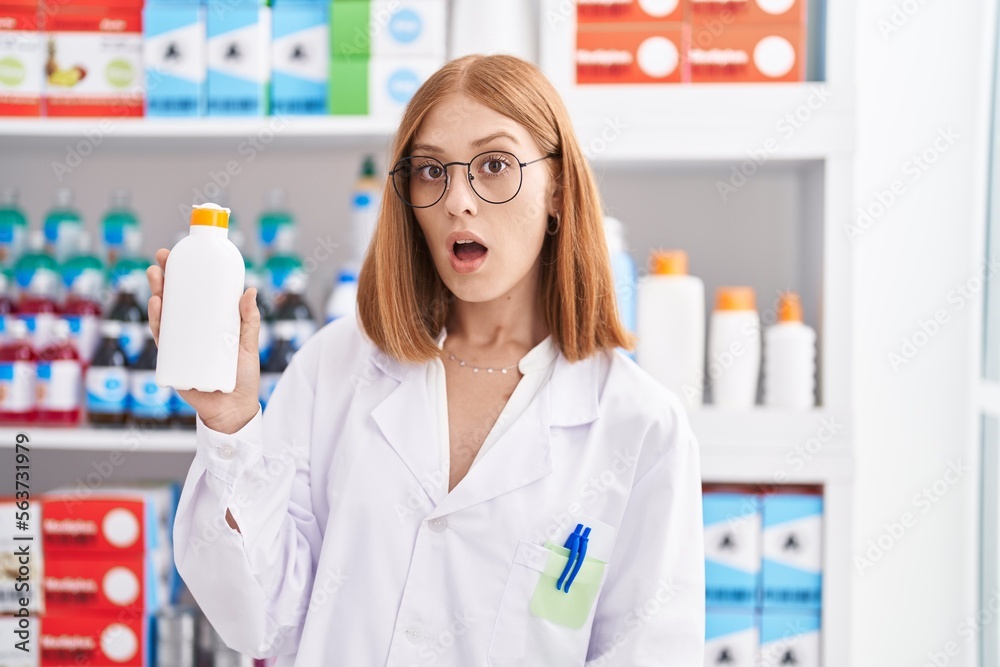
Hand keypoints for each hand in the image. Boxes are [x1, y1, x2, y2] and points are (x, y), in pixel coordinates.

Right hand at [146, 248, 261, 433]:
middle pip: (172, 300)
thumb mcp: (248, 344)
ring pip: (163, 316)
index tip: (179, 254)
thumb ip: (249, 321)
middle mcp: (189, 331)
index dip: (183, 274)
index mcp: (207, 323)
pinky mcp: (173, 361)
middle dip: (163, 279)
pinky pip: (162, 339)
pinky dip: (157, 323)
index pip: (192, 294)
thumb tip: (250, 290)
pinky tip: (157, 307)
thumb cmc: (242, 376)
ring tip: (156, 279)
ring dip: (156, 296)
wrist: (234, 409)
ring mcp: (179, 345)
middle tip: (161, 261)